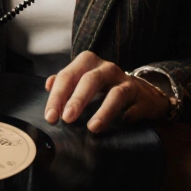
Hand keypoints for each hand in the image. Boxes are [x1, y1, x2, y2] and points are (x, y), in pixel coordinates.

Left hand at [44, 51, 169, 132]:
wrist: (140, 92)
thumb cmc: (105, 88)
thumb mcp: (83, 80)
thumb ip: (65, 82)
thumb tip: (48, 85)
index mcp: (88, 63)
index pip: (68, 76)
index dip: (57, 97)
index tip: (50, 117)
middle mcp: (107, 68)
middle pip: (91, 80)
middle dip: (77, 99)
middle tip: (67, 119)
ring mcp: (126, 82)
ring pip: (116, 93)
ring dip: (104, 110)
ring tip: (93, 127)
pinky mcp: (142, 97)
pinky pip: (136, 106)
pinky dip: (129, 114)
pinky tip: (123, 122)